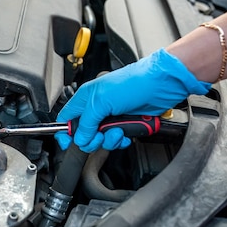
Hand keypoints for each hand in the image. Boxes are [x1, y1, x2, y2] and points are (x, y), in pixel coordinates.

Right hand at [55, 49, 210, 152]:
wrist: (161, 85)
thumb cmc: (133, 83)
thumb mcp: (101, 101)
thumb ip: (87, 122)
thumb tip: (80, 138)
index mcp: (86, 98)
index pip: (67, 118)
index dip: (65, 132)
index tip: (68, 142)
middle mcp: (97, 108)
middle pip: (84, 133)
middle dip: (91, 139)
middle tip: (100, 136)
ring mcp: (111, 116)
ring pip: (100, 139)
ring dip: (109, 140)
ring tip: (119, 132)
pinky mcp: (124, 124)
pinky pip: (115, 140)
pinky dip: (120, 141)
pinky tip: (126, 134)